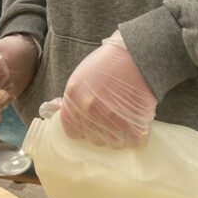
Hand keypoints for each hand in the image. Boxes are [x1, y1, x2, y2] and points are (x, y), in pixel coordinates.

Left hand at [42, 31, 156, 148]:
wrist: (138, 54)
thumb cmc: (109, 62)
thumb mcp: (80, 76)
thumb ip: (71, 98)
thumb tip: (59, 111)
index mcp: (73, 99)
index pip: (72, 131)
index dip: (83, 128)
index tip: (91, 122)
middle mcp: (89, 111)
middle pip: (93, 138)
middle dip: (102, 131)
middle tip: (112, 116)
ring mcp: (111, 119)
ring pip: (113, 143)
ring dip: (119, 135)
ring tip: (126, 119)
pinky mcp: (133, 124)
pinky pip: (133, 141)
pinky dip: (136, 136)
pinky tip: (136, 123)